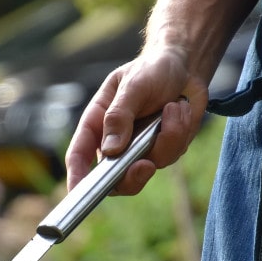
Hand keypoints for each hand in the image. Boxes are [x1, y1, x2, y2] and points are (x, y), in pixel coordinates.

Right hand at [64, 47, 208, 194]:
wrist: (185, 67)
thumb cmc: (151, 70)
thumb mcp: (132, 85)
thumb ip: (120, 116)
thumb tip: (111, 150)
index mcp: (97, 124)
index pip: (79, 156)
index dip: (76, 177)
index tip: (78, 193)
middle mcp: (115, 142)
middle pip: (113, 179)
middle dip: (131, 177)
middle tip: (145, 165)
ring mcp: (139, 150)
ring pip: (148, 167)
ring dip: (167, 138)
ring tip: (173, 107)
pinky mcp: (163, 150)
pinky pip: (171, 155)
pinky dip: (180, 132)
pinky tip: (180, 109)